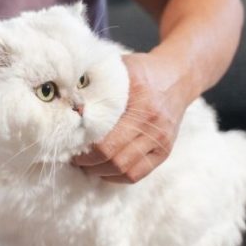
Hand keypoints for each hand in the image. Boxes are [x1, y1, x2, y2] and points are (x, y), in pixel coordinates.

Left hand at [72, 53, 189, 182]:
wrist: (178, 77)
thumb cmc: (142, 70)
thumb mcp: (120, 68)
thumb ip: (97, 84)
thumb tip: (69, 104)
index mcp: (139, 101)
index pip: (105, 137)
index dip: (82, 145)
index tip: (67, 142)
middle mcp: (152, 124)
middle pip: (113, 157)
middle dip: (87, 162)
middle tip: (72, 155)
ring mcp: (160, 140)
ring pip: (124, 169)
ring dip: (100, 171)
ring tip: (85, 163)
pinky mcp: (164, 151)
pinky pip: (137, 174)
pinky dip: (116, 176)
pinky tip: (103, 168)